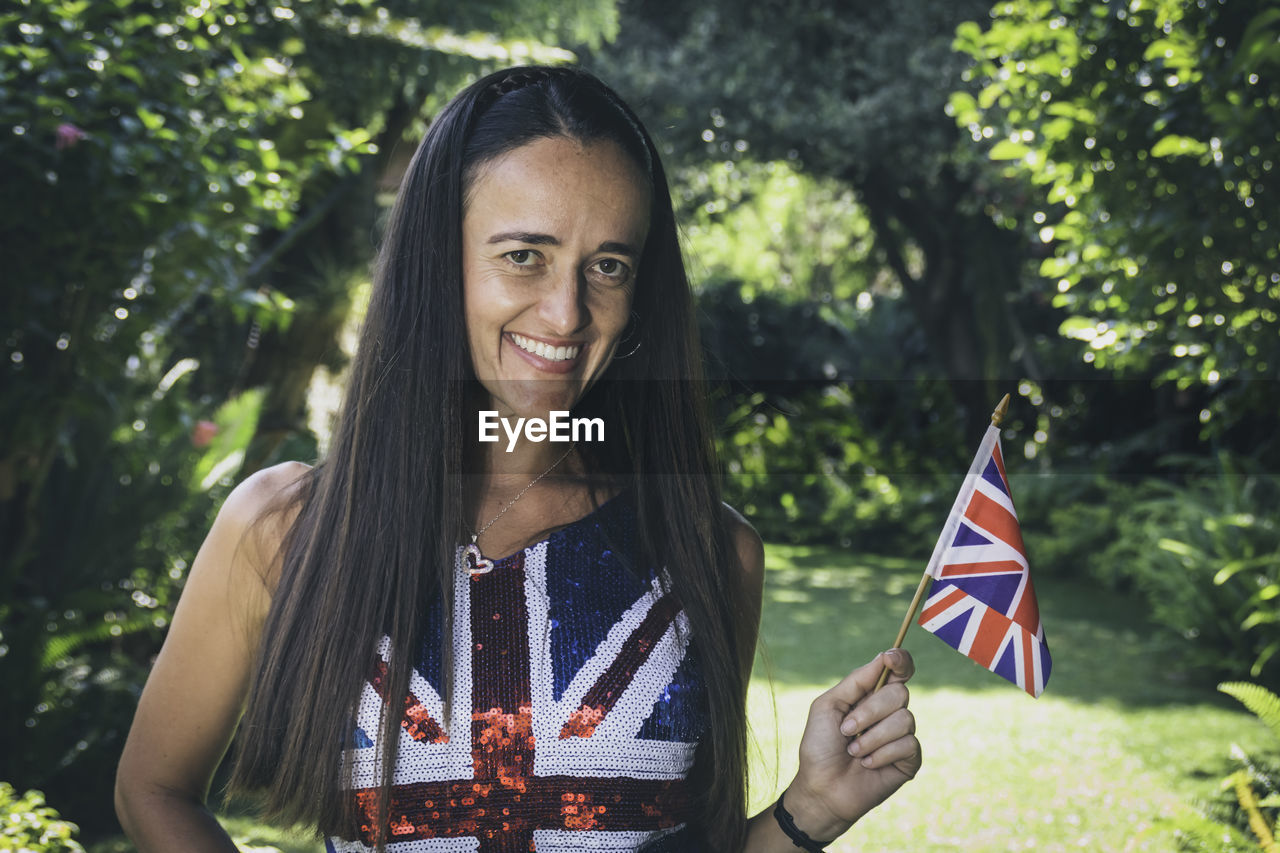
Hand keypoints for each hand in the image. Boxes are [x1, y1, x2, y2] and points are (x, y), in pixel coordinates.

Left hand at [787, 649, 921, 839]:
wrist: (822, 787)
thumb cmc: (820, 746)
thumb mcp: (828, 705)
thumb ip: (856, 681)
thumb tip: (884, 656)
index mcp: (871, 695)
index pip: (898, 670)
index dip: (900, 660)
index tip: (890, 658)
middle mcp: (890, 712)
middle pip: (900, 693)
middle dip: (870, 711)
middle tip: (847, 729)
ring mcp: (901, 736)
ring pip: (904, 719)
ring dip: (872, 738)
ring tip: (854, 752)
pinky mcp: (910, 760)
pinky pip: (908, 744)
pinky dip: (882, 755)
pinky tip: (868, 765)